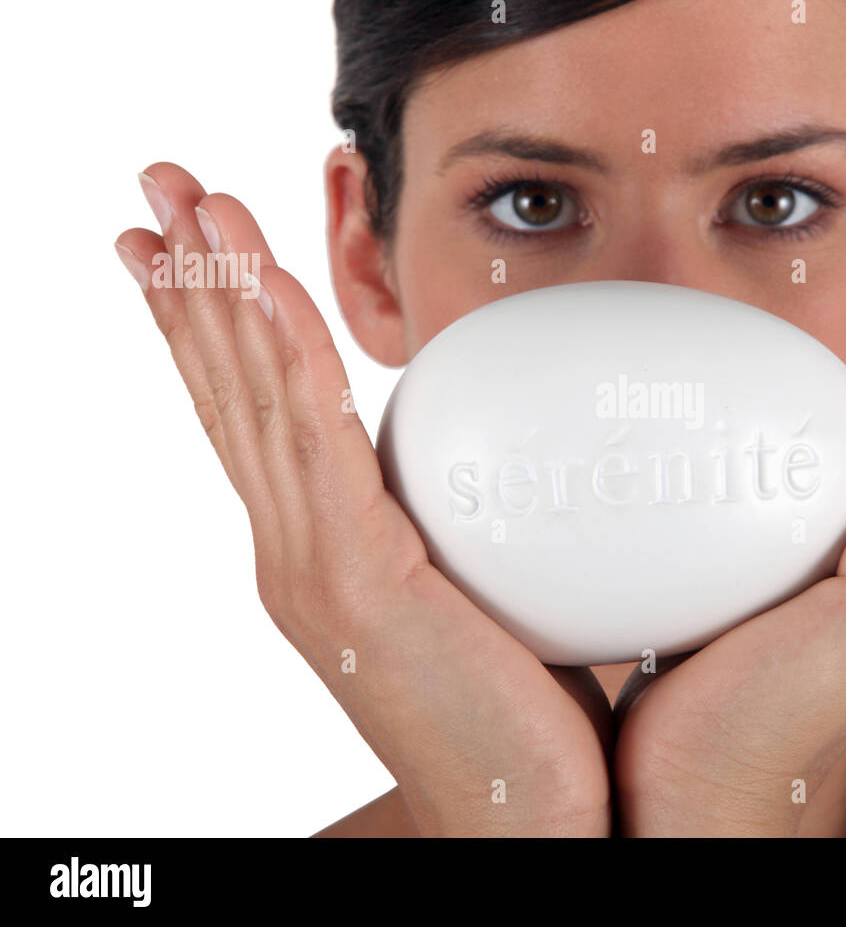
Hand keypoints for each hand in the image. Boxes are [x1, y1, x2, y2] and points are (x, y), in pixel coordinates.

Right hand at [115, 162, 612, 835]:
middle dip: (190, 284)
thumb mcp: (475, 586)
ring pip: (255, 399)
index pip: (255, 415)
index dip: (214, 329)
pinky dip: (278, 354)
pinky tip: (254, 285)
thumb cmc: (515, 708)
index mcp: (320, 551)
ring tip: (188, 204)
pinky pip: (310, 439)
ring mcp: (314, 567)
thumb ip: (454, 517)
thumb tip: (493, 457)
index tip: (189, 250)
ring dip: (219, 292)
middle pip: (230, 391)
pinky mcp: (357, 581)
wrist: (526, 815)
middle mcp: (296, 552)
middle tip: (160, 188)